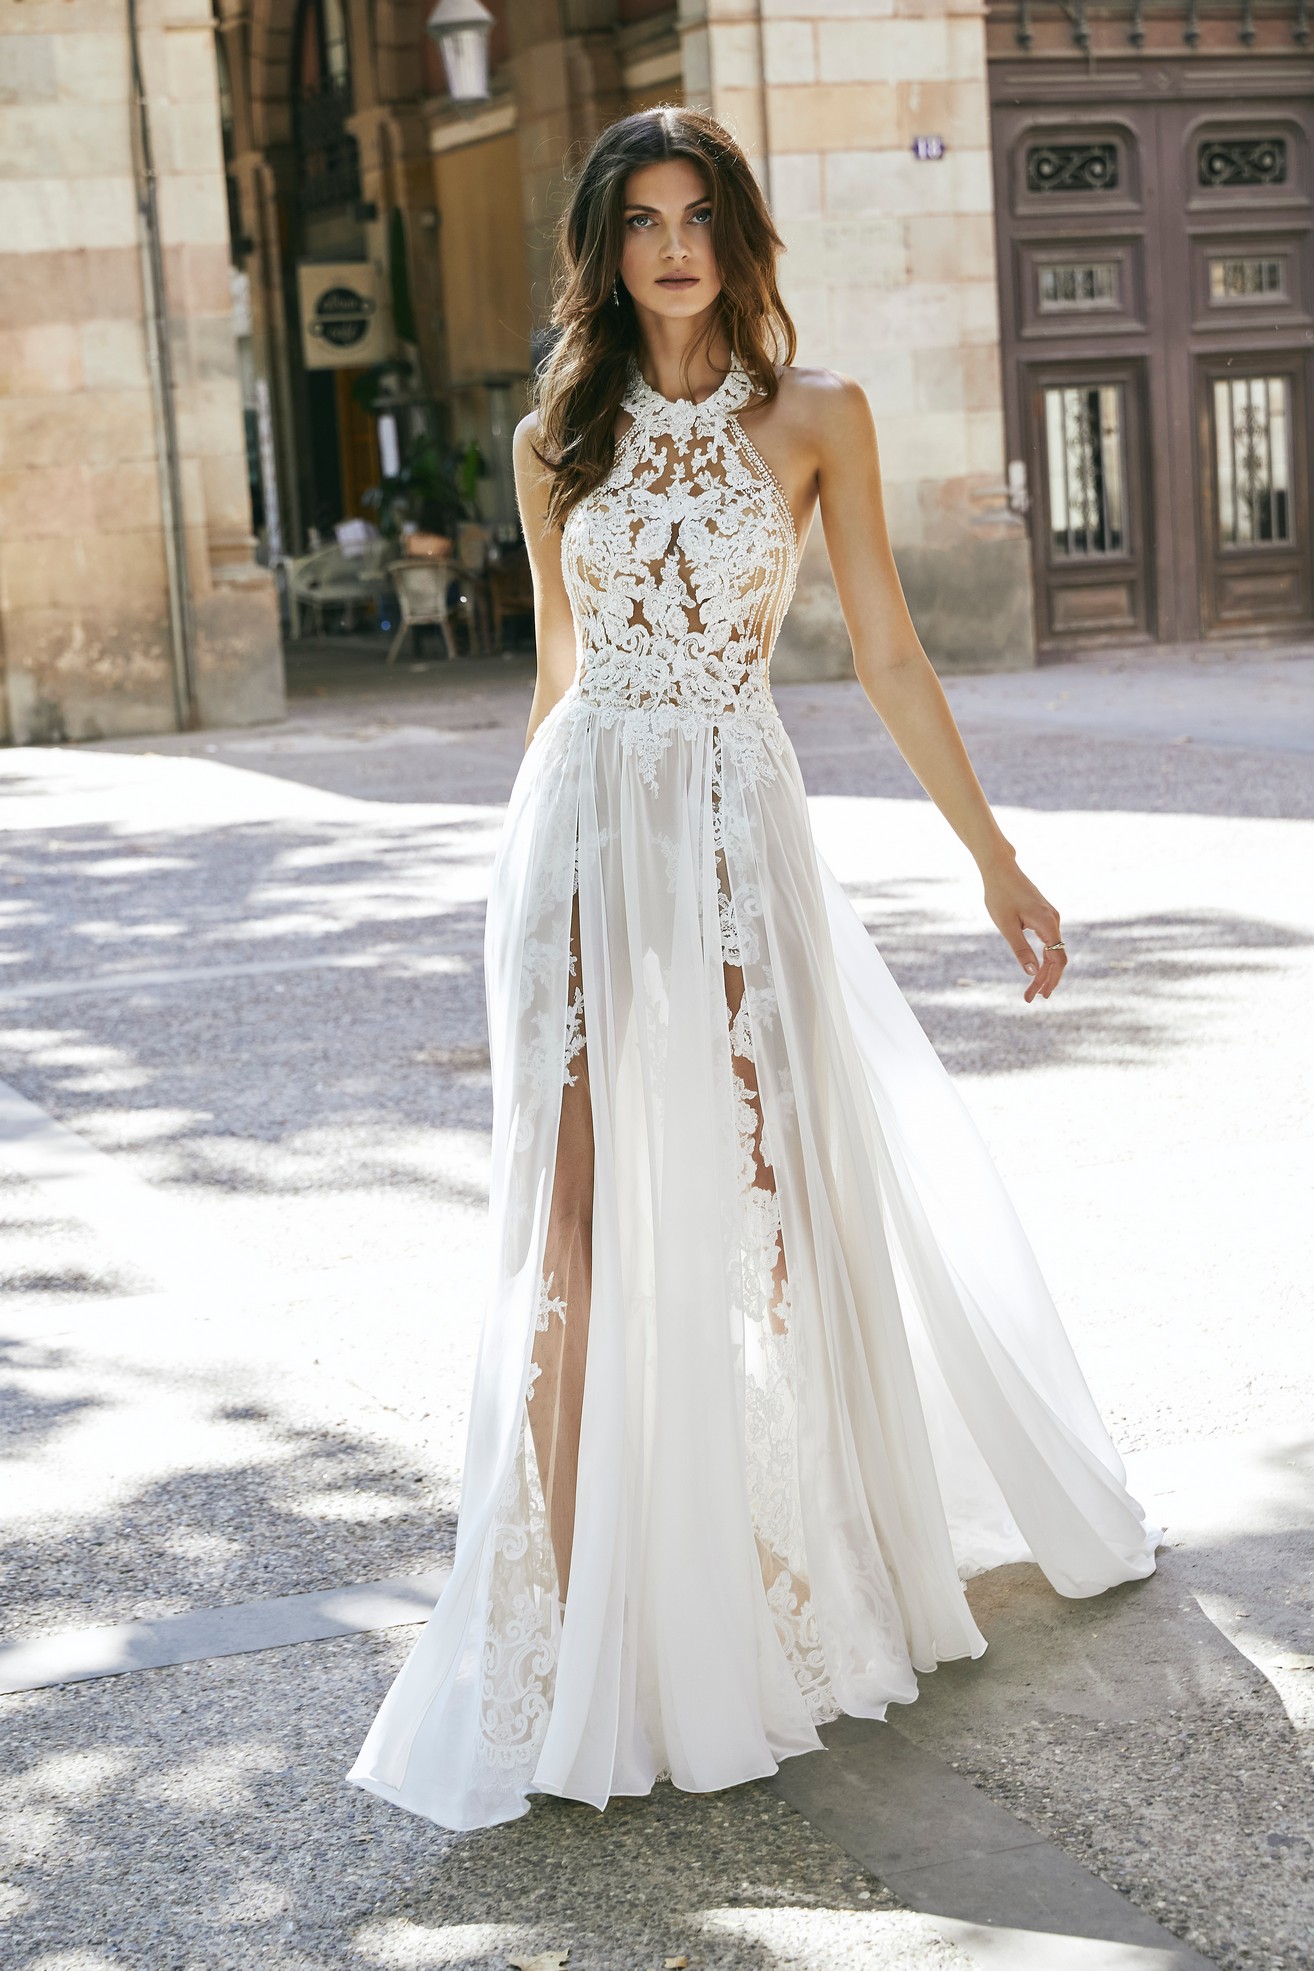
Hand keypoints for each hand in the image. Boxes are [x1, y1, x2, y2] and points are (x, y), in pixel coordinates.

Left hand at [982, 862, 1066, 1002]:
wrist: (1000, 868)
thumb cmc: (1000, 895)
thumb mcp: (1006, 926)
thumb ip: (1020, 949)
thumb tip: (1032, 972)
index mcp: (1048, 923)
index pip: (1056, 960)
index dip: (1049, 980)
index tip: (1038, 996)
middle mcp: (1054, 920)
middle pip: (1057, 957)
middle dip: (1046, 979)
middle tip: (1032, 998)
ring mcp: (1051, 917)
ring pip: (1053, 950)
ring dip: (1044, 970)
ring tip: (1033, 988)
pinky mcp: (1045, 915)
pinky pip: (1049, 941)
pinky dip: (1044, 957)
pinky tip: (1036, 968)